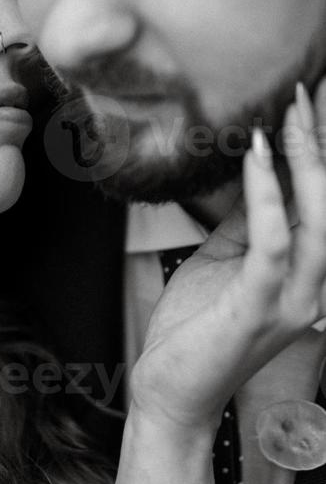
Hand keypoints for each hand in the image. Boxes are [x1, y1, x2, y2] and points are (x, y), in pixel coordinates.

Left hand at [130, 81, 325, 433]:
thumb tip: (258, 172)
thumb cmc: (196, 326)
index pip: (321, 202)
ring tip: (286, 117)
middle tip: (301, 94)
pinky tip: (256, 159)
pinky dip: (266, 196)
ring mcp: (291, 300)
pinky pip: (271, 243)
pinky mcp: (258, 308)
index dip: (317, 151)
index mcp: (304, 272)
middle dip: (318, 145)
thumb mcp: (226, 259)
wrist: (172, 388)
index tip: (304, 102)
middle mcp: (311, 286)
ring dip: (305, 164)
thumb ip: (249, 222)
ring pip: (318, 222)